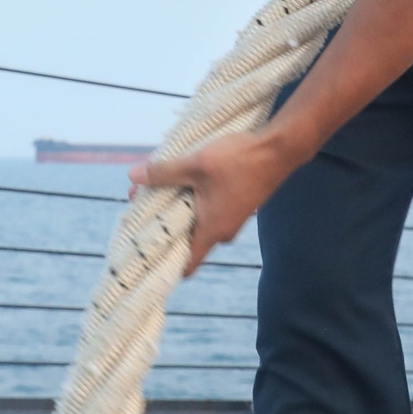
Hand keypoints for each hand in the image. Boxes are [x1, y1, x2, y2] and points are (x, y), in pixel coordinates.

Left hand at [128, 130, 296, 275]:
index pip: (186, 264)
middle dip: (163, 221)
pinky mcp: (238, 204)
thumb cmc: (239, 160)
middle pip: (186, 238)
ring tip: (160, 183)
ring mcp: (233, 218)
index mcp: (211, 230)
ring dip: (178, 206)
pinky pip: (209, 210)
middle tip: (142, 197)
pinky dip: (194, 199)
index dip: (164, 261)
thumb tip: (132, 176)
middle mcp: (223, 230)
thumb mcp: (196, 164)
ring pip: (197, 220)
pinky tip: (185, 178)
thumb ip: (163, 172)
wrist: (279, 149)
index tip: (144, 247)